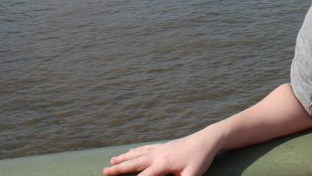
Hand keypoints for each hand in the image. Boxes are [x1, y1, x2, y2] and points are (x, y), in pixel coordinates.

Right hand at [103, 130, 218, 175]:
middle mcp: (158, 155)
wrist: (208, 139)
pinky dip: (136, 150)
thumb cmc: (200, 158)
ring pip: (138, 154)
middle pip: (134, 163)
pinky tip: (131, 150)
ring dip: (124, 158)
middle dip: (119, 168)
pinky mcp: (164, 146)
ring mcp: (160, 149)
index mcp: (163, 164)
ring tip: (111, 161)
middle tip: (103, 171)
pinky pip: (146, 148)